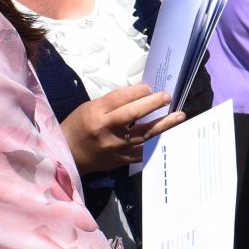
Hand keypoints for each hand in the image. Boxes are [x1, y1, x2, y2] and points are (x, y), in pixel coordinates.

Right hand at [58, 84, 185, 172]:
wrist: (68, 155)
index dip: (137, 92)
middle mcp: (106, 130)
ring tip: (179, 116)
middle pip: (133, 114)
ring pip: (143, 134)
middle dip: (153, 104)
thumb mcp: (89, 108)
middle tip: (167, 97)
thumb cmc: (79, 126)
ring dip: (163, 124)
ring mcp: (114, 147)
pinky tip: (167, 137)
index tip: (150, 88)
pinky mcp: (120, 160)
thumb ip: (112, 103)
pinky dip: (154, 143)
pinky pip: (141, 151)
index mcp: (96, 113)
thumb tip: (139, 96)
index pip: (120, 98)